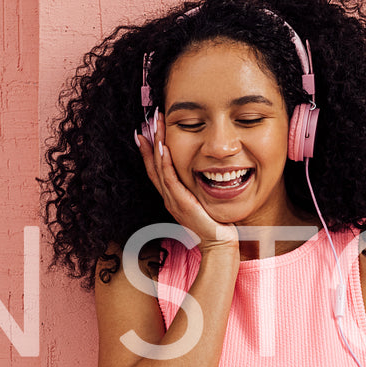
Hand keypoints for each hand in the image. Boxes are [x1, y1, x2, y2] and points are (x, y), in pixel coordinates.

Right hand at [134, 117, 238, 250]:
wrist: (218, 245)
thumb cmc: (215, 225)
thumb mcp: (205, 202)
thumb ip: (200, 189)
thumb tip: (207, 174)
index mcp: (173, 196)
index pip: (157, 169)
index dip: (150, 150)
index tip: (147, 132)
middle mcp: (169, 197)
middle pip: (153, 166)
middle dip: (150, 142)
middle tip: (148, 121)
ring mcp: (173, 201)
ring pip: (158, 169)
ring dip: (155, 146)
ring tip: (154, 127)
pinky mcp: (181, 204)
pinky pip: (169, 179)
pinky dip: (164, 162)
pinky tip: (163, 148)